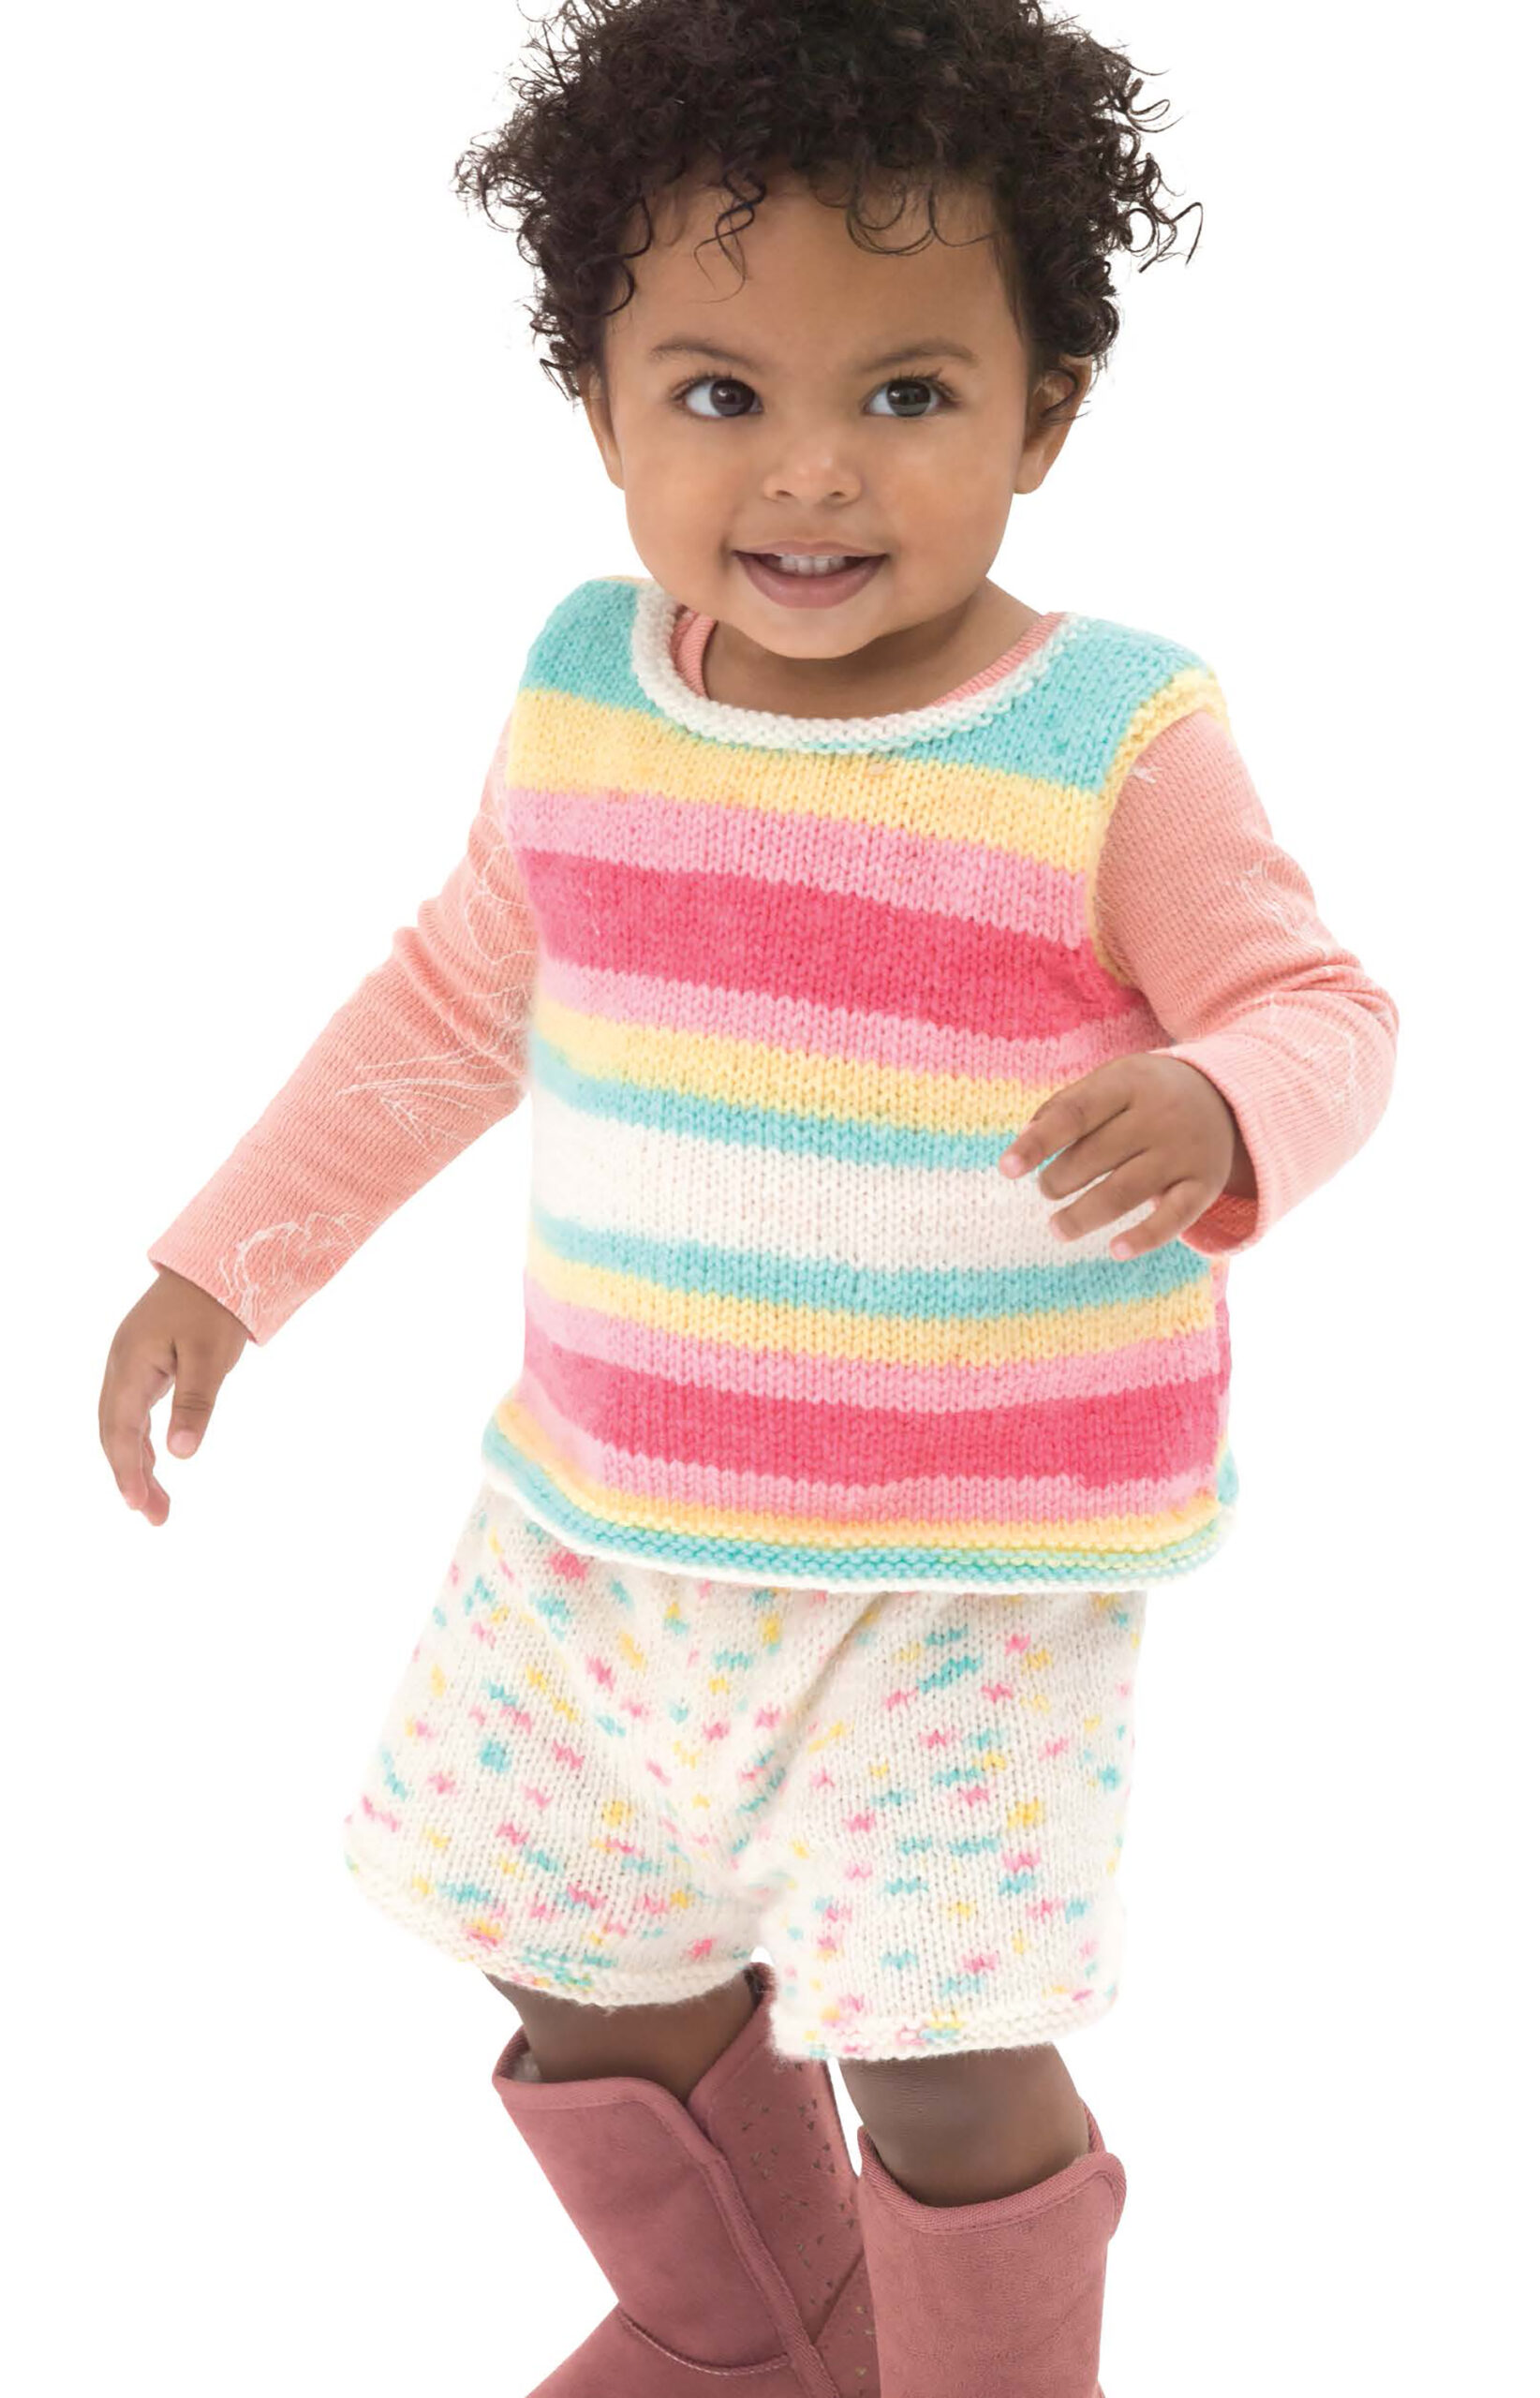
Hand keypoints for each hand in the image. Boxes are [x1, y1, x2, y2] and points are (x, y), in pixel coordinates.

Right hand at [98, 1268, 249, 1524]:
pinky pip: (135, 1412)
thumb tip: (182, 1455)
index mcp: (130, 1365)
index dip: (127, 1470)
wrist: (219, 1263)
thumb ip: (195, 1404)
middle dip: (131, 1477)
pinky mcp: (146, 1364)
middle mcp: (122, 1367)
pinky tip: (155, 1463)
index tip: (137, 1505)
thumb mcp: (209, 1357)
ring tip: (158, 1506)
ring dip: (138, 1464)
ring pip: (124, 1425)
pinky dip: (143, 1442)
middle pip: (116, 1433)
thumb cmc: (215, 1307)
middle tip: (154, 1518)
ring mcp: (131, 1365)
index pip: (121, 1429)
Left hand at [998, 1055, 1254, 1259]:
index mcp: (1129, 1083)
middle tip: (1048, 1189)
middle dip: (1060, 1179)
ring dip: (1084, 1215)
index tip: (1006, 1169)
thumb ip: (1067, 1105)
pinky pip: (1174, 1217)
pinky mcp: (1204, 1185)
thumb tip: (1025, 1140)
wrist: (1229, 1097)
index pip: (1075, 1114)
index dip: (1038, 1142)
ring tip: (1057, 1227)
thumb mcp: (1111, 1080)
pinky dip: (1145, 1237)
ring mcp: (1184, 1152)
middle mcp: (1160, 1116)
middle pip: (1096, 1156)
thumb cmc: (1146, 1094)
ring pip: (1126, 1191)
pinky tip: (1115, 1251)